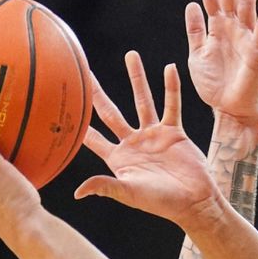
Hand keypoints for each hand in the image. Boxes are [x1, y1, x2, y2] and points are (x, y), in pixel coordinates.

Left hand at [76, 52, 221, 227]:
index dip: (79, 127)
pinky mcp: (173, 132)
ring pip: (142, 101)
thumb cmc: (160, 203)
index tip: (64, 108)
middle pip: (110, 112)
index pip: (93, 139)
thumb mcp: (130, 194)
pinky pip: (172, 105)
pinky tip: (169, 68)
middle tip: (85, 71)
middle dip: (97, 93)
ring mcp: (152, 135)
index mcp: (119, 158)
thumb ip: (105, 186)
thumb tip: (78, 192)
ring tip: (131, 55)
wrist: (192, 201)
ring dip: (137, 78)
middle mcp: (132, 143)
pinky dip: (171, 88)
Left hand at [186, 0, 257, 126]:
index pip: (213, 2)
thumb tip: (192, 5)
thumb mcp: (197, 56)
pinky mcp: (256, 50)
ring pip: (247, 7)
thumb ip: (195, 31)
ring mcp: (246, 39)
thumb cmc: (214, 86)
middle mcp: (233, 31)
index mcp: (218, 31)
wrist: (228, 109)